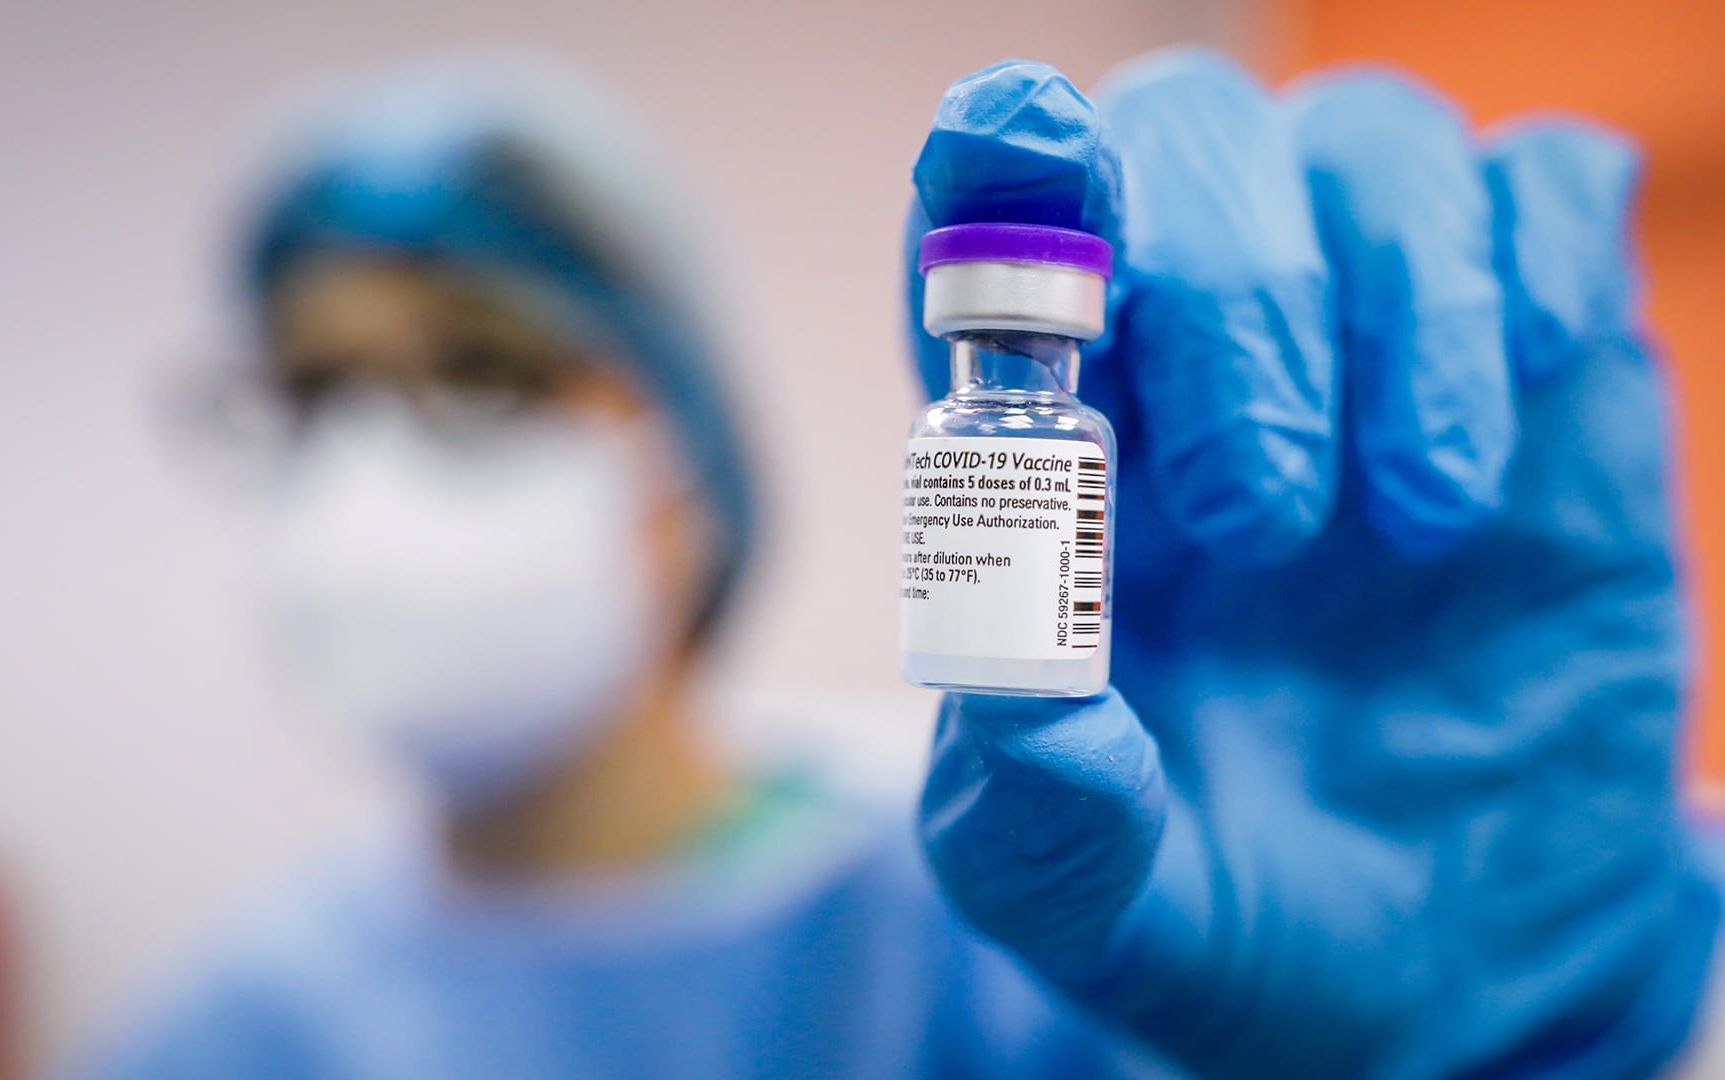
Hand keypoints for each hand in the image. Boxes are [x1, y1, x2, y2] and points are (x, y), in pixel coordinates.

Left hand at [908, 50, 1719, 1076]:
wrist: (1453, 969)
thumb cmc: (1234, 908)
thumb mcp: (1098, 903)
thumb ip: (1030, 812)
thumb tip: (1021, 686)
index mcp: (1048, 456)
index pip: (987, 232)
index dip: (998, 168)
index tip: (1024, 157)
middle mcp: (1197, 366)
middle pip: (1181, 139)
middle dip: (1226, 293)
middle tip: (1262, 523)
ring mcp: (1375, 351)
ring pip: (1363, 142)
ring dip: (1395, 300)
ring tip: (1417, 523)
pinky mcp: (1542, 370)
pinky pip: (1546, 188)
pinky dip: (1533, 260)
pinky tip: (1524, 421)